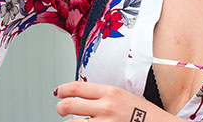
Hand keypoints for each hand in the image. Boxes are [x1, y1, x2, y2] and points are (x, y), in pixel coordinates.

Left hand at [55, 81, 176, 121]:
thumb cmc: (144, 114)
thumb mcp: (124, 96)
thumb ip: (103, 95)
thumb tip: (82, 95)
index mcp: (110, 92)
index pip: (76, 88)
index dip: (62, 90)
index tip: (58, 92)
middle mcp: (105, 107)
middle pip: (68, 105)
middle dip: (60, 108)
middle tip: (61, 110)